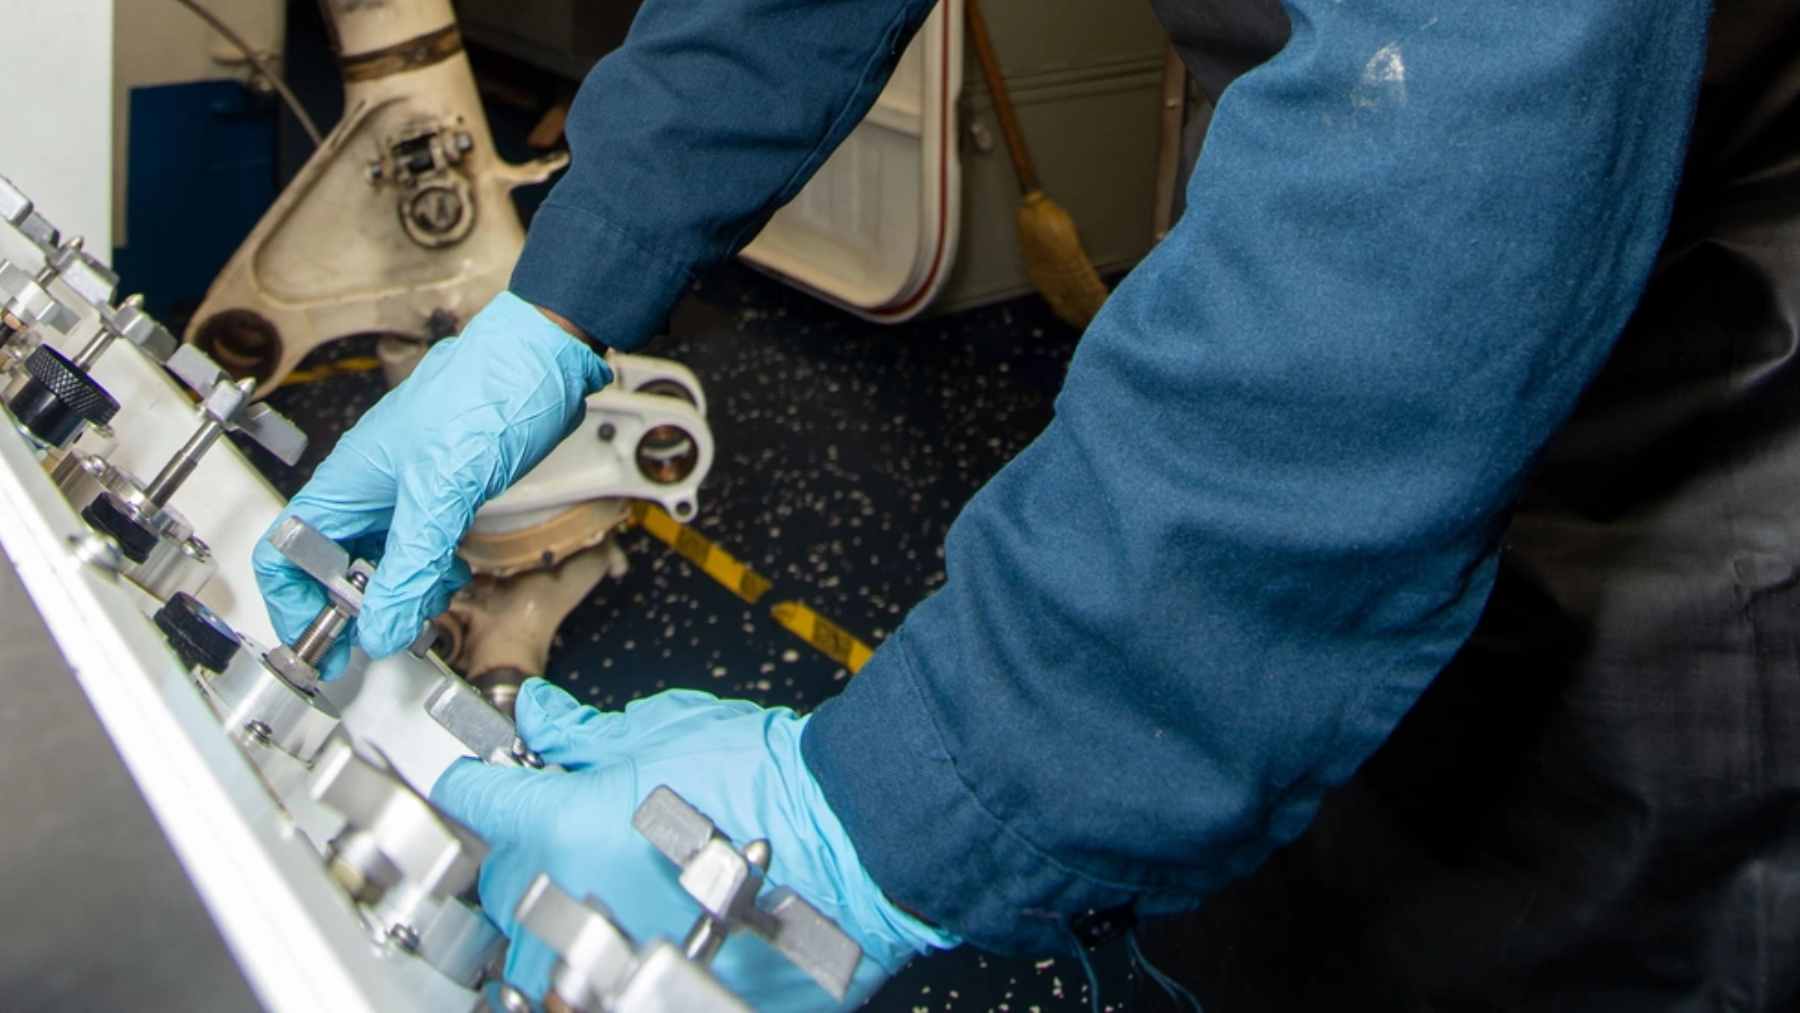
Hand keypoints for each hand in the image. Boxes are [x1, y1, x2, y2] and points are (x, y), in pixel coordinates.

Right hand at [252, 293, 608, 676]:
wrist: (544, 356)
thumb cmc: (489, 393)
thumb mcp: (444, 490)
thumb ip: (410, 564)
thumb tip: (381, 629)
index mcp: (347, 481)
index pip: (287, 552)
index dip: (294, 601)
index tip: (323, 641)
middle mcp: (369, 486)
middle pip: (336, 563)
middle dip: (361, 604)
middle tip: (393, 631)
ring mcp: (407, 488)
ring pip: (383, 558)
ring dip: (403, 589)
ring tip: (432, 599)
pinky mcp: (444, 488)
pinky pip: (421, 544)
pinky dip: (432, 568)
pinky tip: (454, 573)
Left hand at [431, 679, 957, 1009]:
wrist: (853, 835)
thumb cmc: (773, 780)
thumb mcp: (665, 731)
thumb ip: (586, 735)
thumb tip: (544, 720)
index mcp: (564, 827)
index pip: (479, 801)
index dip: (476, 783)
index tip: (480, 782)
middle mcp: (572, 901)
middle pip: (500, 884)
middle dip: (524, 851)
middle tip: (568, 829)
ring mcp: (607, 958)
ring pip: (532, 955)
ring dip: (552, 923)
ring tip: (603, 896)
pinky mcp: (649, 997)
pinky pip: (594, 989)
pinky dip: (604, 966)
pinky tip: (637, 935)